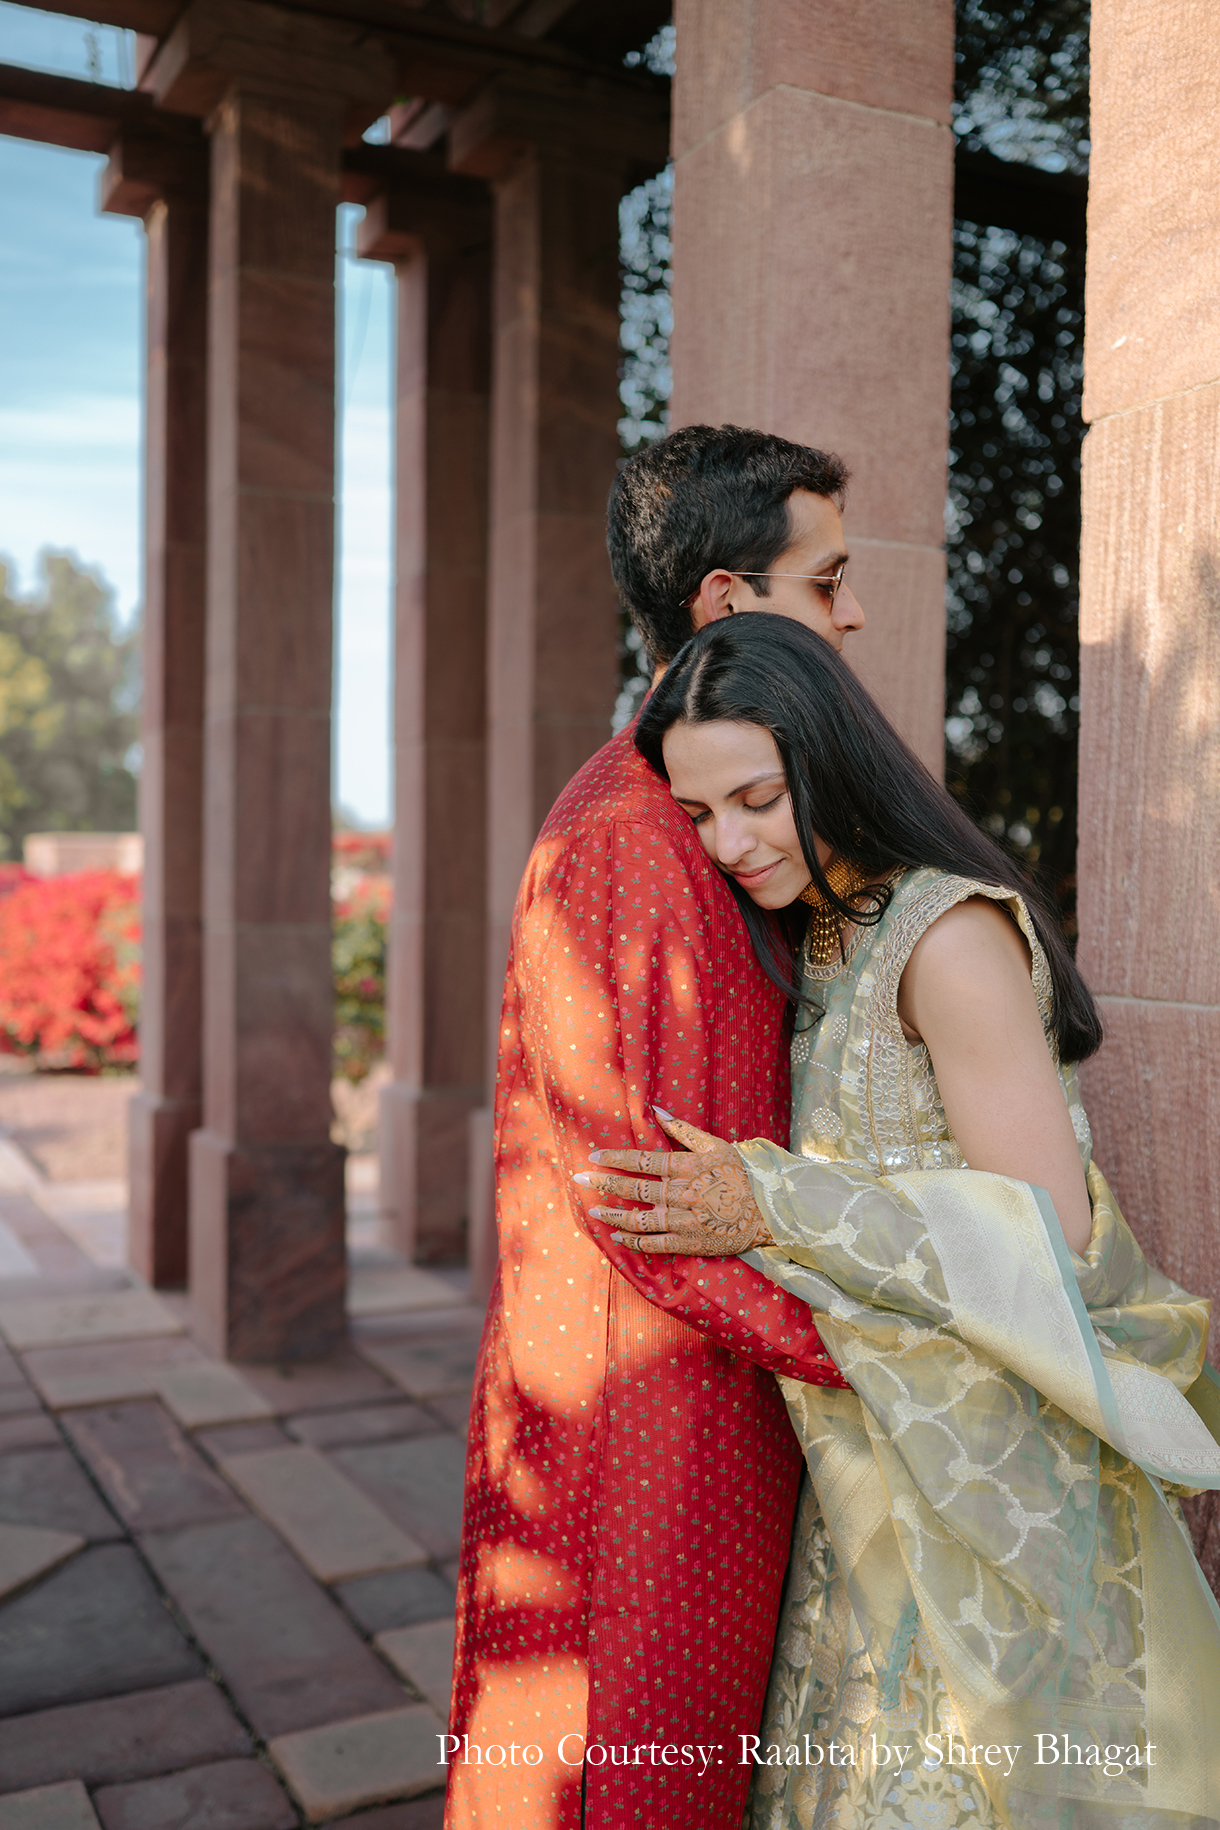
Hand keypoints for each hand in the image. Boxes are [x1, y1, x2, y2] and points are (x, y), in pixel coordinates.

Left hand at [574, 1108, 771, 1255]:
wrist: (770, 1212)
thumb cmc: (742, 1175)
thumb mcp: (717, 1145)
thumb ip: (684, 1130)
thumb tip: (655, 1112)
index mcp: (689, 1167)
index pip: (644, 1161)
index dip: (616, 1158)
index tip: (593, 1156)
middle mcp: (683, 1193)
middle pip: (636, 1188)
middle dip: (604, 1183)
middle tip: (578, 1180)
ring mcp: (686, 1221)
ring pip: (640, 1218)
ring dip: (614, 1214)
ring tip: (594, 1209)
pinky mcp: (690, 1243)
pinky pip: (655, 1244)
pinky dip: (634, 1240)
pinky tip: (617, 1235)